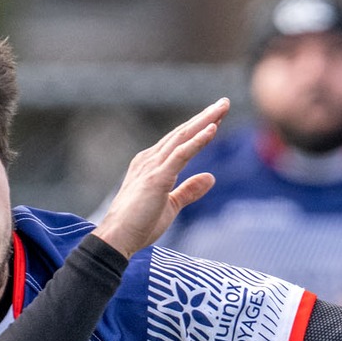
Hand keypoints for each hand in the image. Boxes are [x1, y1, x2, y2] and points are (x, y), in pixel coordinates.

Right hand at [92, 100, 229, 257]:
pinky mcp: (157, 178)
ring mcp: (152, 167)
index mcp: (152, 164)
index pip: (179, 141)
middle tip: (224, 102)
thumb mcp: (171, 206)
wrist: (117, 238)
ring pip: (183, 138)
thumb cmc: (139, 224)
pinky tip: (212, 129)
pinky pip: (181, 155)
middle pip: (182, 133)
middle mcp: (150, 159)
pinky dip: (198, 141)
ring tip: (221, 108)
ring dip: (204, 121)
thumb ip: (189, 190)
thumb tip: (211, 177)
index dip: (199, 128)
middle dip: (204, 116)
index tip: (217, 118)